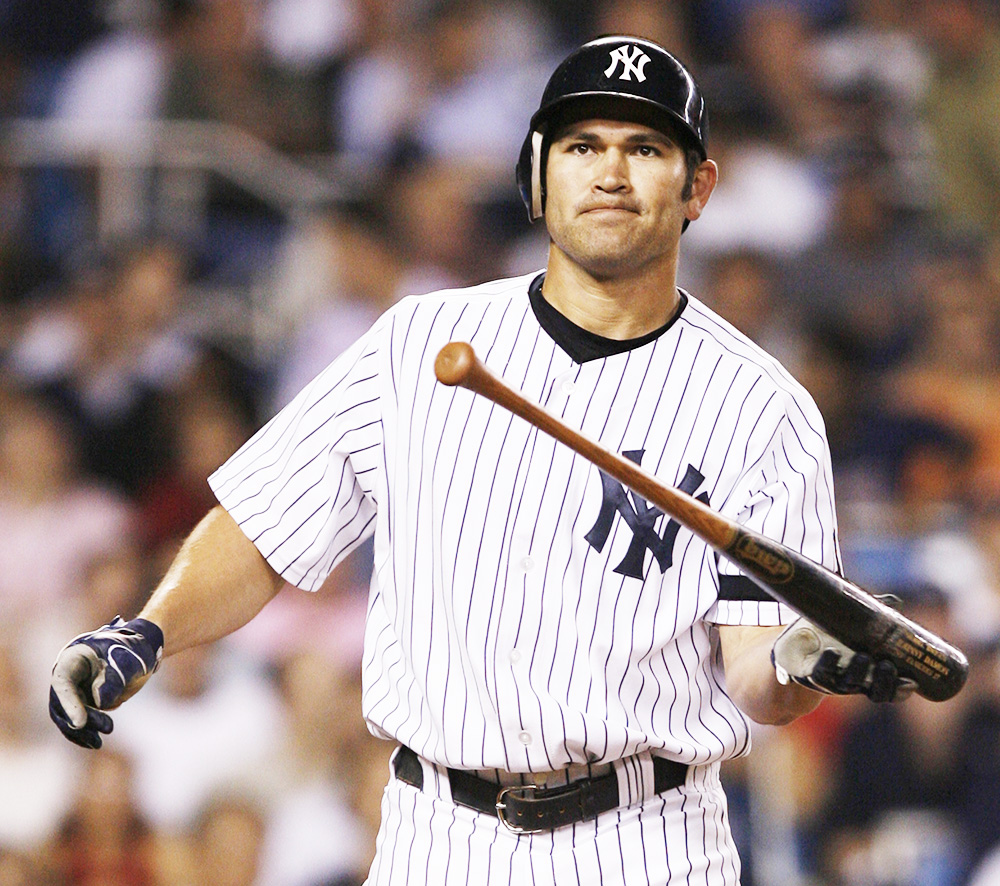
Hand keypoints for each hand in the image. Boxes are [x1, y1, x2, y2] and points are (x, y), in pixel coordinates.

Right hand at [49, 617, 163, 748]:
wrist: (141, 649)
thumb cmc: (133, 649)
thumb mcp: (129, 659)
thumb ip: (116, 678)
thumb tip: (100, 702)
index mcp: (73, 658)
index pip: (64, 683)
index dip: (70, 704)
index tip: (81, 723)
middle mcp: (67, 676)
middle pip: (62, 703)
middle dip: (81, 720)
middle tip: (108, 728)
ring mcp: (73, 690)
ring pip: (67, 716)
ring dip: (80, 732)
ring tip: (98, 744)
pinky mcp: (82, 702)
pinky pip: (76, 721)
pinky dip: (83, 733)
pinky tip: (93, 743)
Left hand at [771, 617, 915, 702]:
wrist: (791, 652)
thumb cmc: (827, 637)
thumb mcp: (851, 626)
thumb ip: (871, 615)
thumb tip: (893, 601)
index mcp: (869, 674)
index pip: (891, 690)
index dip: (901, 689)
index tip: (912, 682)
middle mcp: (853, 682)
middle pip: (875, 691)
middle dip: (884, 682)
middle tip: (888, 665)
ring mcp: (832, 681)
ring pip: (849, 684)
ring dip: (858, 673)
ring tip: (863, 657)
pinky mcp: (809, 674)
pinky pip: (819, 674)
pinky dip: (827, 664)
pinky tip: (832, 653)